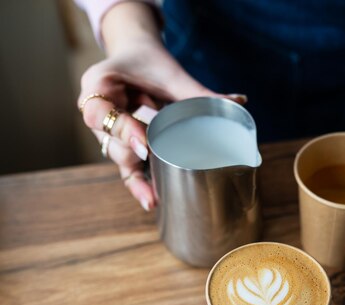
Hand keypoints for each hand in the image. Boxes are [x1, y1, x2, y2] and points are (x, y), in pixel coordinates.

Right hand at [78, 5, 244, 210]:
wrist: (134, 56)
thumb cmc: (147, 61)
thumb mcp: (168, 72)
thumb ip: (197, 91)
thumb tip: (239, 101)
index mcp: (98, 86)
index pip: (100, 113)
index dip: (122, 130)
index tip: (144, 145)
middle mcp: (98, 114)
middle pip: (111, 142)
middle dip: (131, 156)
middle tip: (151, 165)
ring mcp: (108, 134)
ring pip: (118, 160)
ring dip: (135, 179)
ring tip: (152, 198)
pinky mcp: (122, 147)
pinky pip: (128, 168)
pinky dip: (139, 184)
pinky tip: (151, 201)